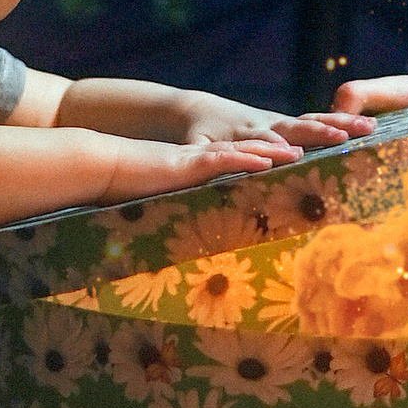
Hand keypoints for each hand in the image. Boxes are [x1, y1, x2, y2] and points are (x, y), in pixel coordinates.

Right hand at [99, 133, 297, 204]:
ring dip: (272, 152)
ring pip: (241, 151)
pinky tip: (267, 160)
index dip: (262, 163)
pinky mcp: (188, 162)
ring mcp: (196, 159)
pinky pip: (222, 158)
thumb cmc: (125, 191)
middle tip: (305, 153)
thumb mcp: (158, 206)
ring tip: (299, 153)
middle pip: (247, 154)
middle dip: (277, 153)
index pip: (237, 165)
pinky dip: (246, 159)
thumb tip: (183, 255)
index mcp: (199, 171)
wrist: (101, 169)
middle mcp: (202, 161)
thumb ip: (175, 220)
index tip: (288, 168)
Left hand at [169, 91, 371, 151]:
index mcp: (244, 131)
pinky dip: (344, 121)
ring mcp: (281, 120)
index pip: (263, 140)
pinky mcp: (290, 122)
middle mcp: (267, 123)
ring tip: (370, 126)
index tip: (295, 154)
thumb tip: (200, 172)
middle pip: (297, 126)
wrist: (201, 108)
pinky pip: (320, 119)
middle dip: (320, 131)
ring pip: (316, 118)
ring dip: (342, 122)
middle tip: (343, 135)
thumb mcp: (194, 145)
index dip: (278, 147)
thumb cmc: (197, 134)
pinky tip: (370, 126)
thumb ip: (201, 159)